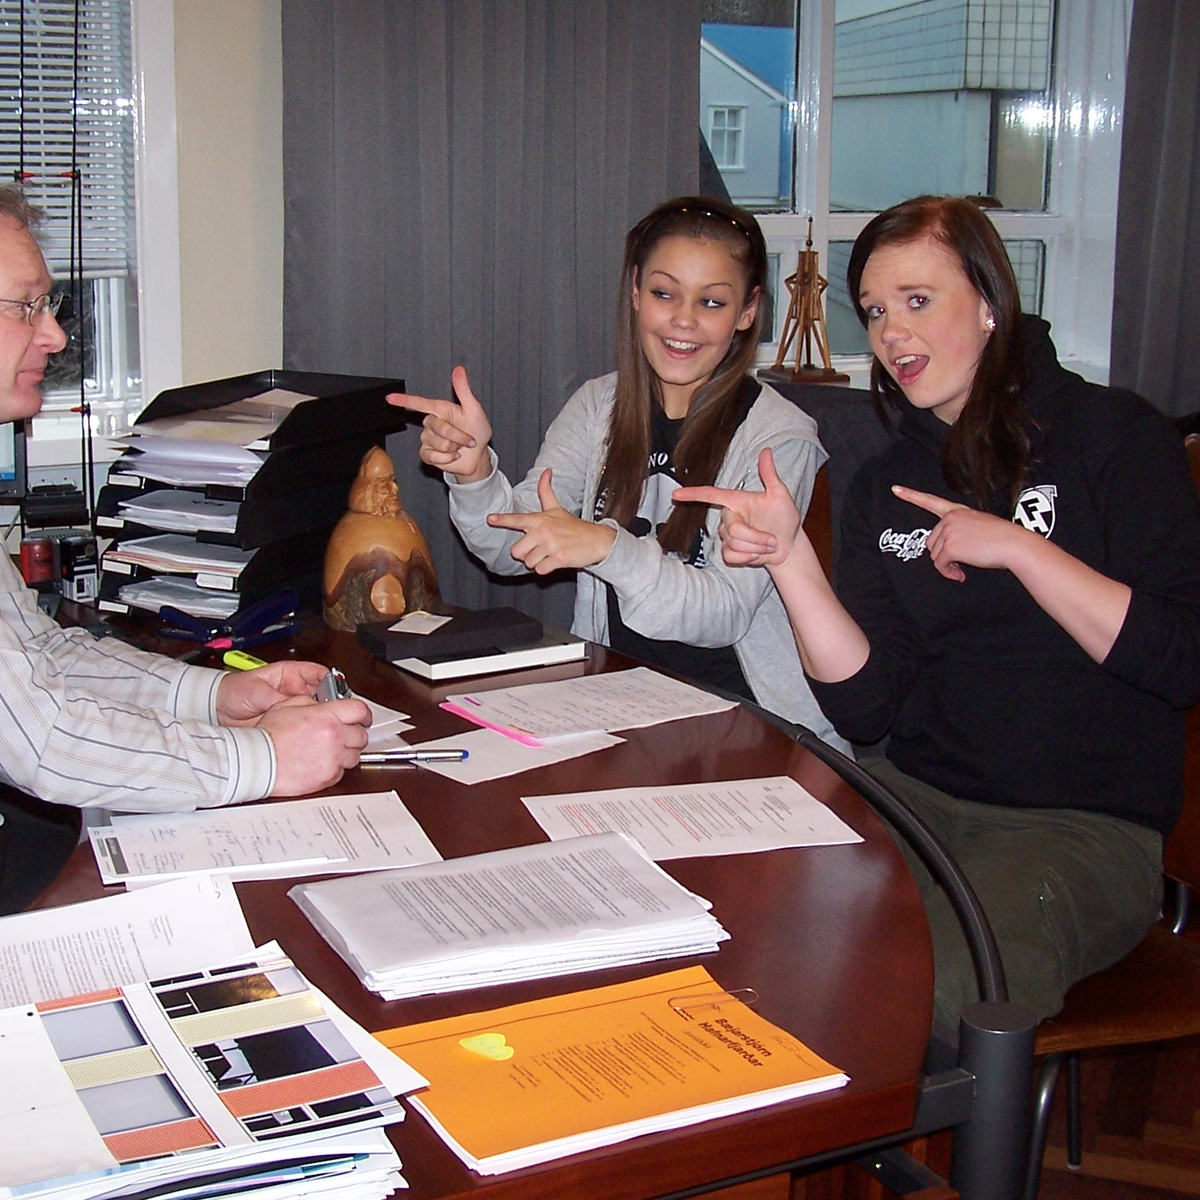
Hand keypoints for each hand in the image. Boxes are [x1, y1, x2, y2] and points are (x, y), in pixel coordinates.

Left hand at [215, 660, 329, 726]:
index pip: (318, 674)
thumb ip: (276, 698)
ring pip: (314, 710)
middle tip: (334, 711)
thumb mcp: (257, 691)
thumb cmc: (234, 692)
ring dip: (319, 716)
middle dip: (329, 702)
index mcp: (290, 674)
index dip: (332, 680)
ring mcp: (291, 706)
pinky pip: (302, 725)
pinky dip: (308, 729)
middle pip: (321, 694)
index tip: (339, 689)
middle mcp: (294, 690)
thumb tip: (295, 705)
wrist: (217, 709)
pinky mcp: (287, 722)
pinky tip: (310, 732)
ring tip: (323, 723)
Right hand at [259, 696, 371, 795]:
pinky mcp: (328, 777)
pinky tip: (321, 763)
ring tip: (329, 751)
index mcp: (327, 716)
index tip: (363, 717)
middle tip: (344, 735)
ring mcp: (333, 758)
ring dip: (346, 753)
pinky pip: (341, 772)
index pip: (359, 710)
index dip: (363, 714)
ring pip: (354, 756)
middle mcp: (334, 736)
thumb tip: (322, 705)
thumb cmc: (268, 736)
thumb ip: (310, 702)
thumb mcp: (287, 705)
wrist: (258, 762)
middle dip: (354, 734)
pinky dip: (335, 768)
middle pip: (361, 735)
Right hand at [387, 365, 492, 481]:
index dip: (403, 400)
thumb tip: (459, 369)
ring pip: (437, 443)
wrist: (478, 456)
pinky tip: (453, 456)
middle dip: (457, 435)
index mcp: (440, 410)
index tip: (389, 398)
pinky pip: (432, 456)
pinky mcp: (428, 454)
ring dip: (453, 447)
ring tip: (460, 447)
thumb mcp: (474, 409)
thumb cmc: (477, 431)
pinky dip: (447, 459)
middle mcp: (432, 423)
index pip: (419, 403)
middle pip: (437, 427)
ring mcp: (428, 439)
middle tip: (468, 439)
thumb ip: (464, 390)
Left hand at [485, 469, 615, 572]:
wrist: (596, 540)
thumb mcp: (557, 508)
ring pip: (528, 562)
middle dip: (526, 554)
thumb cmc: (573, 526)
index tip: (490, 519)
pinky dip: (546, 569)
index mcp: (540, 519)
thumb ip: (546, 491)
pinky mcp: (558, 558)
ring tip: (550, 553)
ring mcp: (550, 545)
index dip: (502, 520)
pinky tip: (555, 561)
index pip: (517, 519)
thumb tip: (546, 470)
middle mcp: (543, 531)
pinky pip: (540, 570)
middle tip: (540, 548)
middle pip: (517, 551)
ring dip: (538, 562)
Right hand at [674, 447, 814, 570]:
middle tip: (772, 539)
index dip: (692, 494)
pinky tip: (757, 555)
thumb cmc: (784, 518)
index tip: (675, 494)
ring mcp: (727, 535)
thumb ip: (770, 475)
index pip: (710, 495)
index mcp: (736, 500)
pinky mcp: (728, 551)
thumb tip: (766, 451)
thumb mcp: (780, 495)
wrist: (788, 546)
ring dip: (755, 548)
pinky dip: (748, 558)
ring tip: (768, 545)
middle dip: (756, 538)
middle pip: (733, 530)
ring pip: (733, 544)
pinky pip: (730, 556)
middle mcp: (729, 516)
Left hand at [892, 486, 1026, 581]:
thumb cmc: (1002, 539)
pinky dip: (948, 573)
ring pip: (934, 555)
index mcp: (958, 511)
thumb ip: (960, 531)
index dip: (910, 495)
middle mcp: (950, 518)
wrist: (1014, 545)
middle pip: (932, 541)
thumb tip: (947, 553)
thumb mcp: (979, 526)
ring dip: (947, 565)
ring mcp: (948, 530)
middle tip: (961, 561)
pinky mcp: (949, 546)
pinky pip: (939, 565)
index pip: (930, 501)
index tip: (895, 489)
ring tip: (964, 566)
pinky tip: (960, 573)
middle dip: (944, 554)